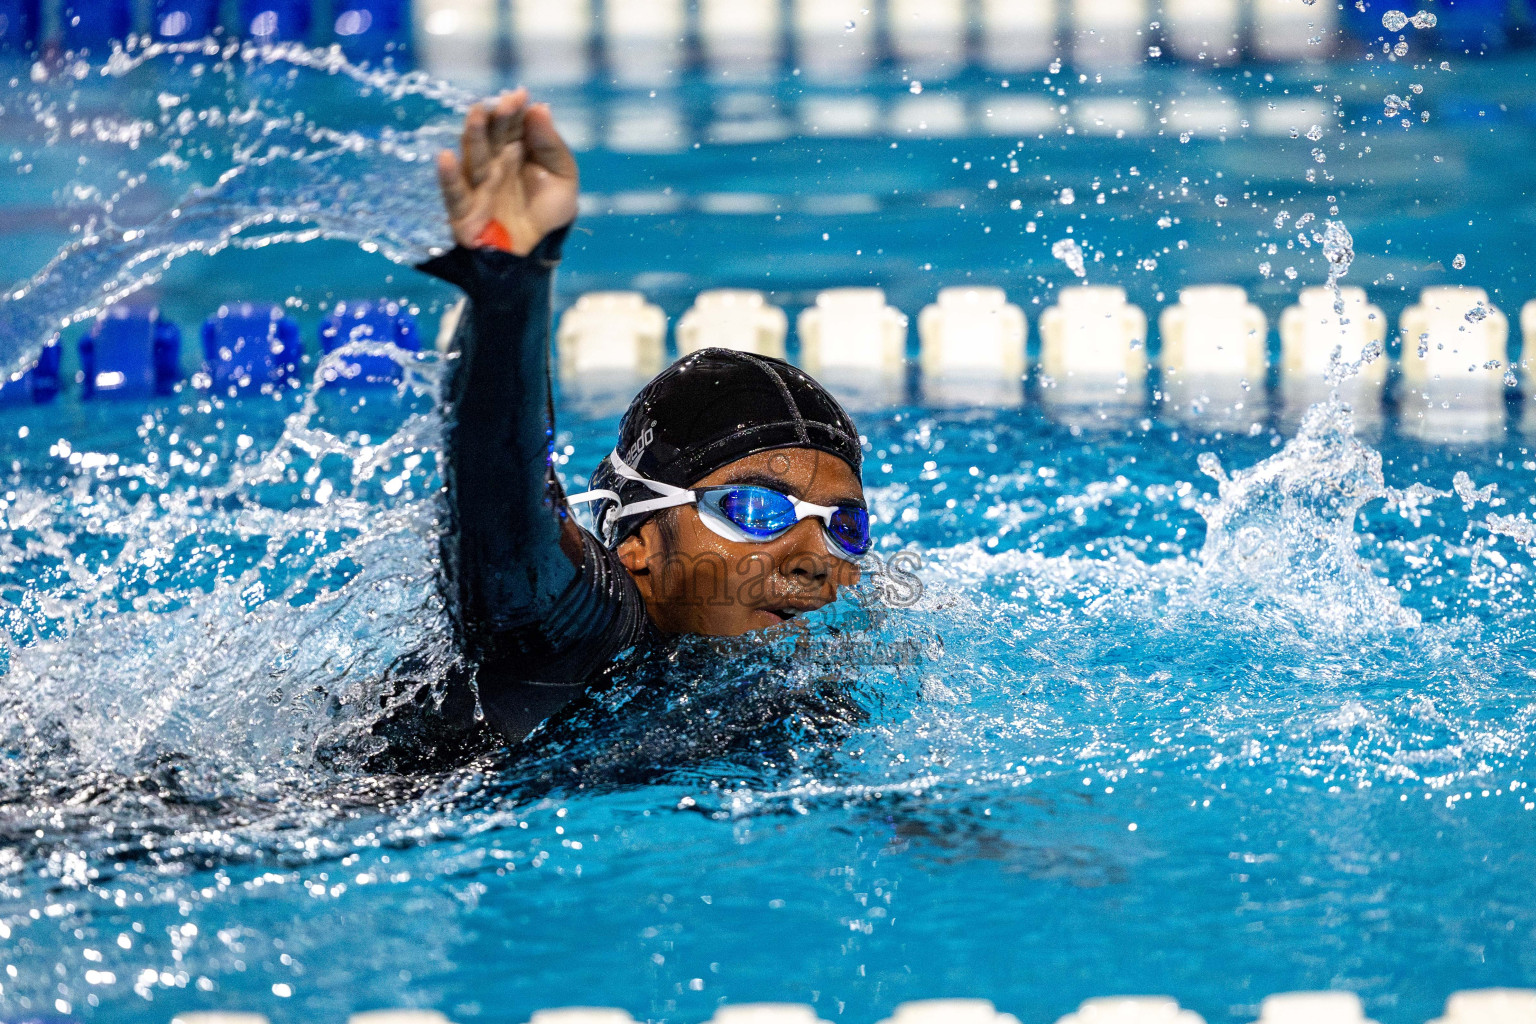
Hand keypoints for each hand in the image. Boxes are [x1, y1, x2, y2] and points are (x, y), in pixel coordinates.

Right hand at [435, 89, 578, 256]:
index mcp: (516, 152)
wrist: (537, 256)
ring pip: (473, 158)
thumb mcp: (563, 180)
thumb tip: (541, 107)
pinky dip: (448, 177)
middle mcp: (494, 164)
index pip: (512, 125)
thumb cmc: (548, 216)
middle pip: (491, 137)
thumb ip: (552, 146)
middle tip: (503, 103)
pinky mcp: (464, 211)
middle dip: (495, 118)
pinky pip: (454, 193)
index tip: (520, 96)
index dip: (514, 110)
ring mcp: (477, 186)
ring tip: (477, 115)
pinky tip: (445, 158)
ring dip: (474, 136)